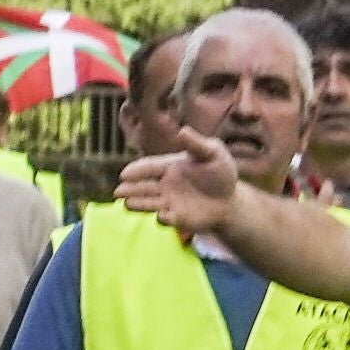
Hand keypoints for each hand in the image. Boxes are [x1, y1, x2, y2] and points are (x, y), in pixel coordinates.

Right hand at [117, 136, 241, 239]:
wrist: (230, 200)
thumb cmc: (221, 173)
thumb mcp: (213, 153)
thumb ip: (197, 144)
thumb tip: (182, 131)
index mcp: (167, 167)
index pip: (147, 167)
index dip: (135, 170)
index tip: (124, 174)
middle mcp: (162, 185)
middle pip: (141, 187)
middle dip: (129, 189)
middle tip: (119, 192)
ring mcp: (166, 202)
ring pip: (146, 203)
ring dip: (137, 204)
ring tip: (127, 204)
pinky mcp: (175, 218)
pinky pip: (164, 219)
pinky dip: (162, 218)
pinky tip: (162, 215)